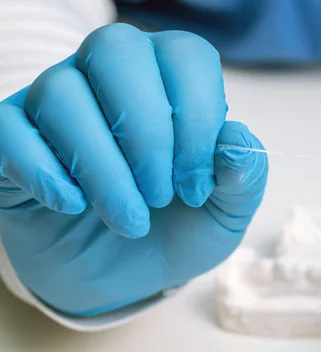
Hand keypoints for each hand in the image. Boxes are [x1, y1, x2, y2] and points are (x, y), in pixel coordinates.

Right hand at [0, 23, 267, 315]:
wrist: (124, 276)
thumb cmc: (177, 230)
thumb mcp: (225, 213)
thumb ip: (243, 177)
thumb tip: (236, 140)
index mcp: (171, 80)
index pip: (185, 55)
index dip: (197, 120)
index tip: (198, 187)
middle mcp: (110, 76)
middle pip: (116, 51)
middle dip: (147, 135)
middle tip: (162, 198)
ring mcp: (55, 103)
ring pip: (62, 93)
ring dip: (103, 168)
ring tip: (129, 221)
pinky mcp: (14, 139)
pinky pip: (9, 129)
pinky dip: (44, 171)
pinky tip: (73, 205)